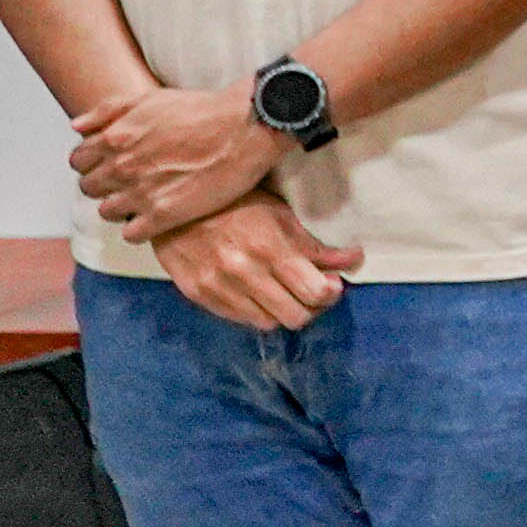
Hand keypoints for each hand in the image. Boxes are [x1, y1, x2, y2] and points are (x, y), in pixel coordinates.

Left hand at [74, 82, 278, 239]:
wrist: (246, 128)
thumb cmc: (203, 110)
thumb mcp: (149, 98)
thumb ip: (106, 111)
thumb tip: (76, 126)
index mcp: (115, 138)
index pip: (79, 161)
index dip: (93, 164)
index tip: (110, 165)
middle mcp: (122, 167)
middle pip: (89, 188)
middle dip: (104, 186)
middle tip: (128, 183)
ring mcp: (141, 193)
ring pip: (107, 212)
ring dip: (121, 208)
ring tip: (144, 200)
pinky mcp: (164, 215)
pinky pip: (131, 234)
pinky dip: (139, 229)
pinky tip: (156, 218)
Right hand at [153, 189, 363, 331]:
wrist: (173, 206)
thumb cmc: (234, 203)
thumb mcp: (280, 215)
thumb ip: (315, 246)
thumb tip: (353, 260)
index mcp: (270, 250)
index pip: (315, 292)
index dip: (331, 293)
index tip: (332, 283)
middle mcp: (244, 274)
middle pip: (295, 317)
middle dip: (312, 307)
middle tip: (312, 291)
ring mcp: (219, 289)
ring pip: (268, 323)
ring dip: (283, 311)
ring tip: (285, 293)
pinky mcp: (199, 297)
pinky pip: (240, 319)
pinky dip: (256, 311)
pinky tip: (259, 293)